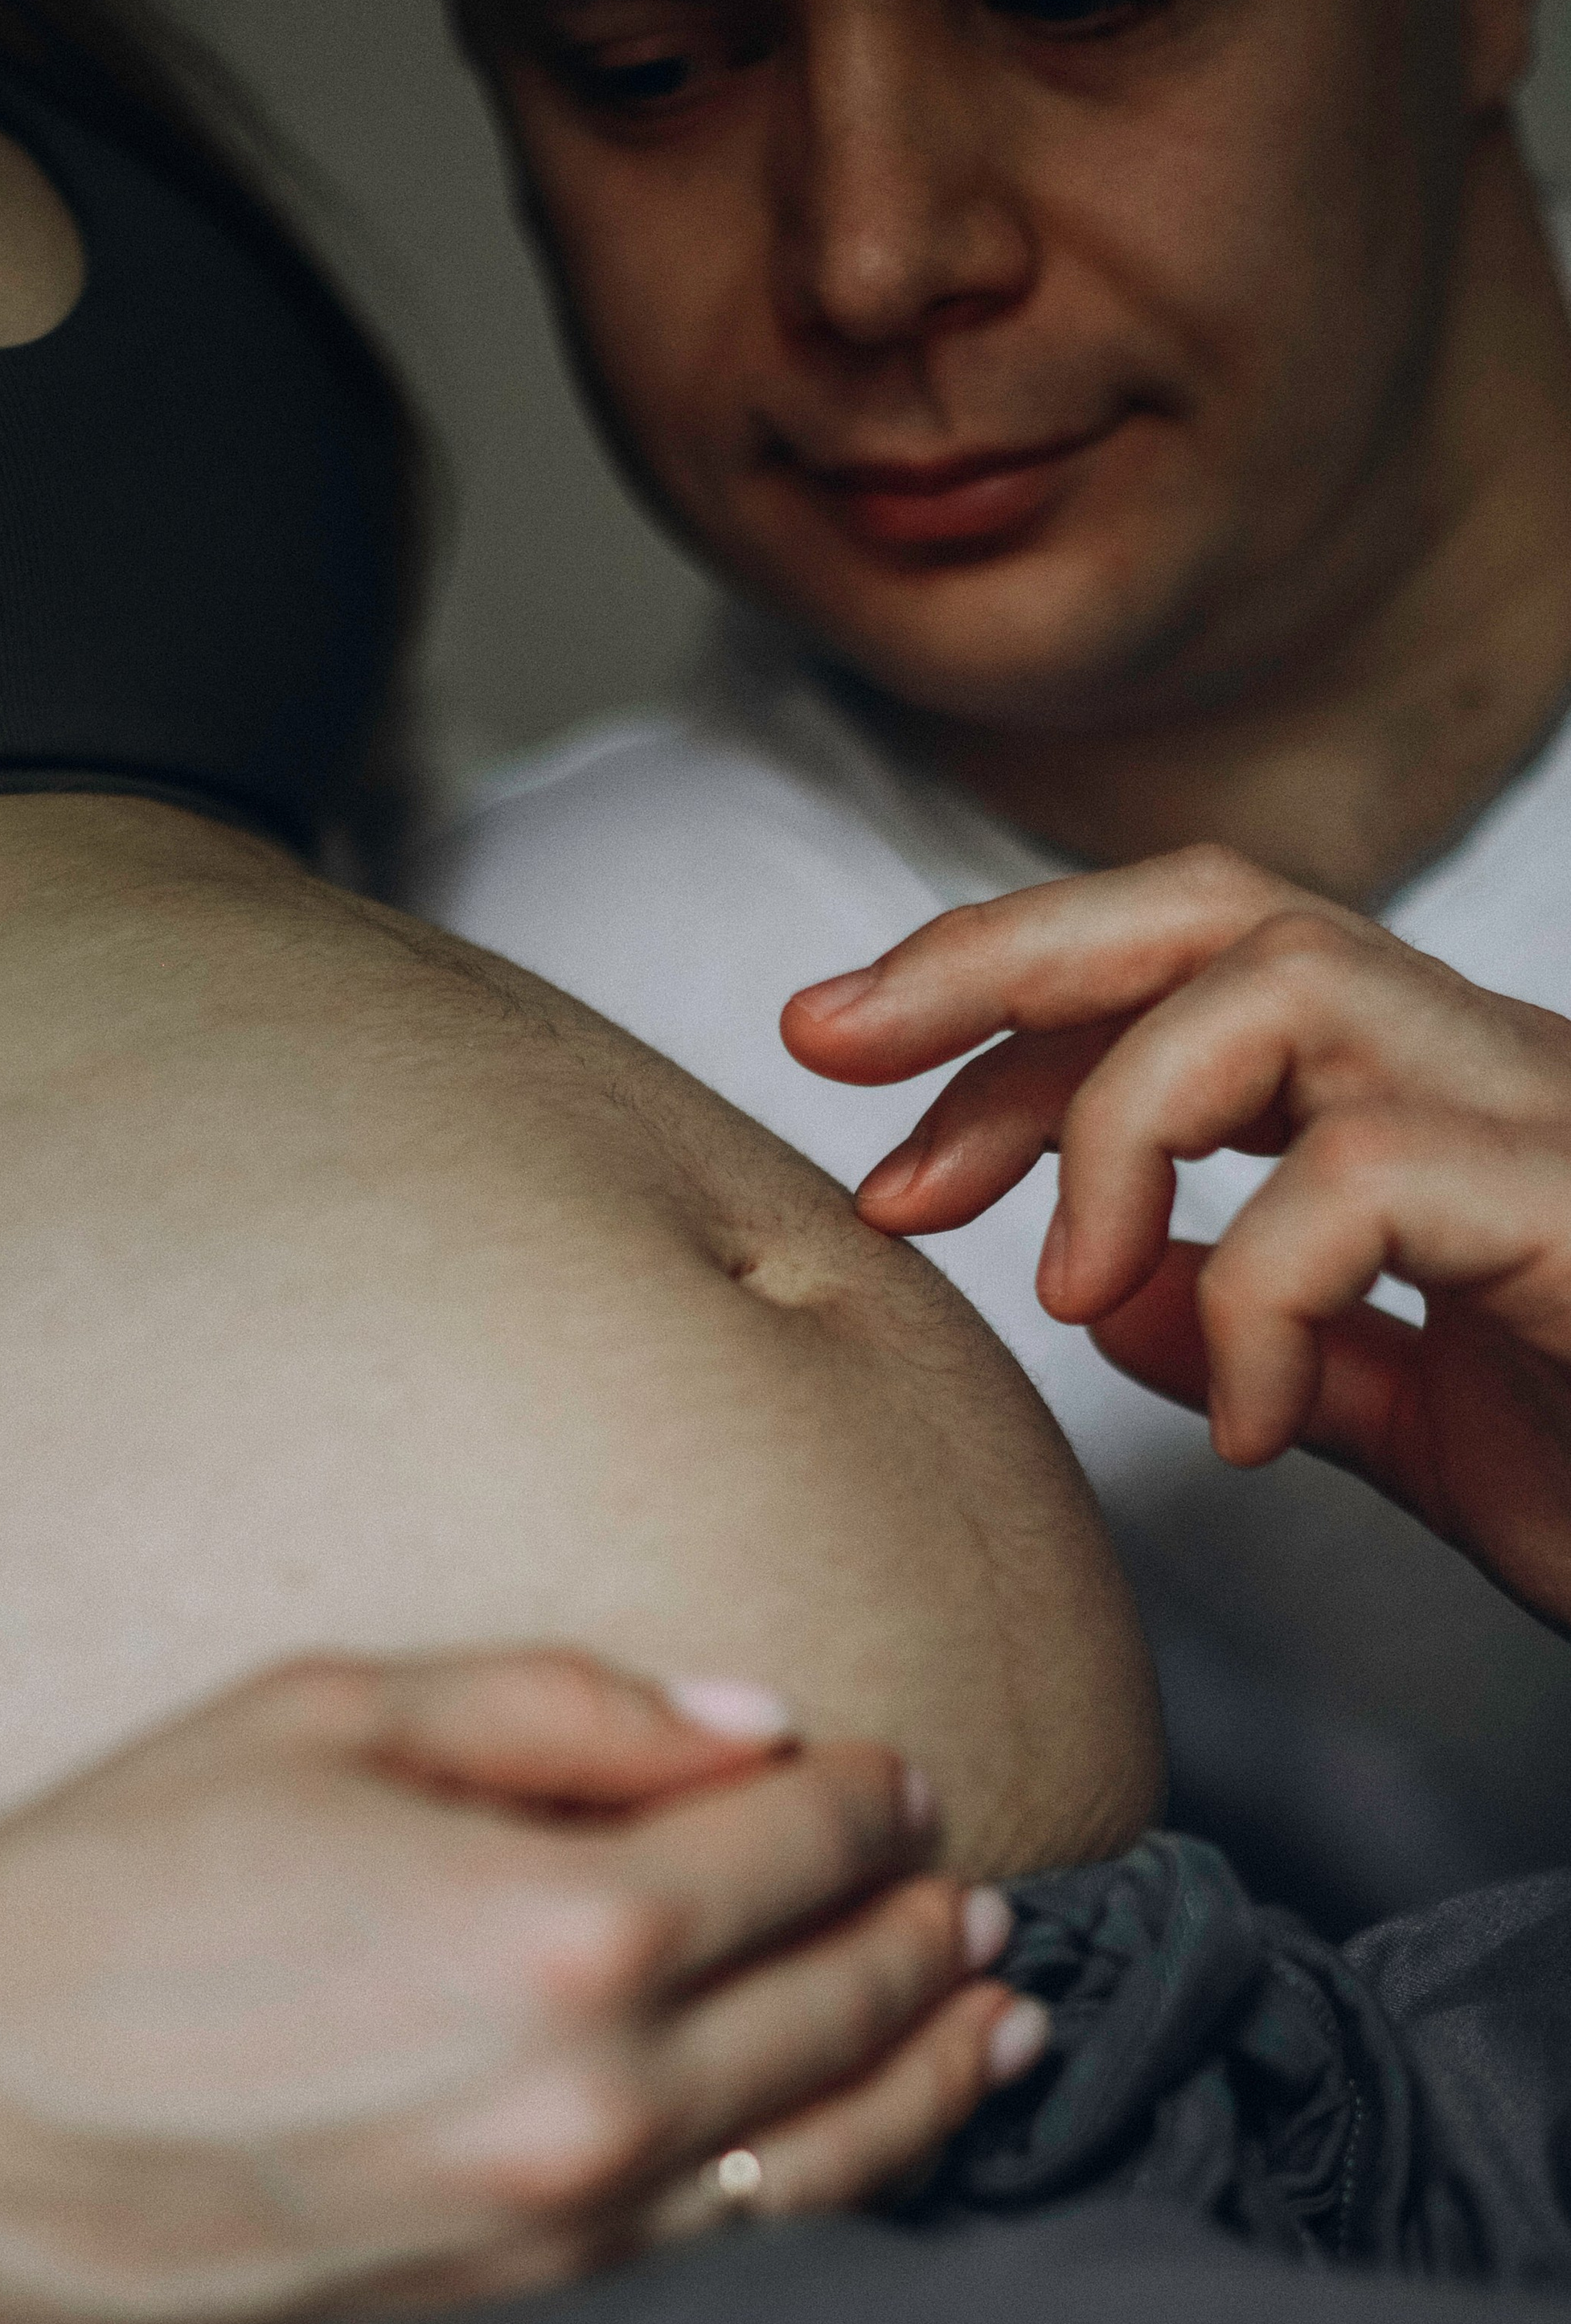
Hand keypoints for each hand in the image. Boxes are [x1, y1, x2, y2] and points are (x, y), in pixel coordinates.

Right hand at [0, 1650, 1040, 2323]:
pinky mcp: (514, 2316)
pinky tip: (875, 2139)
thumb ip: (561, 1704)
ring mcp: (565, 2228)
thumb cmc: (111, 1887)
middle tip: (964, 1880)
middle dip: (921, 1922)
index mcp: (558, 1914)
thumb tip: (746, 1721)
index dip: (869, 1796)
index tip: (889, 1774)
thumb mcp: (325, 1711)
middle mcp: (593, 2088)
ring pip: (829, 2145)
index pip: (796, 1840)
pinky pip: (735, 2250)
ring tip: (1000, 2011)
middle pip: (840, 1992)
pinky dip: (837, 2183)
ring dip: (933, 2068)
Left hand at [783, 846, 1570, 1636]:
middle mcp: (1482, 1067)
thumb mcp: (1417, 1418)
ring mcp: (1544, 1123)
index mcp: (1425, 1097)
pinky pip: (1369, 1179)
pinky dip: (1254, 1294)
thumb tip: (1117, 1294)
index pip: (1182, 970)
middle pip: (1209, 906)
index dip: (1002, 1009)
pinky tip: (1233, 1416)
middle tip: (825, 1037)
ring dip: (1117, 1120)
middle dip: (994, 955)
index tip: (856, 1086)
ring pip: (1285, 983)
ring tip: (1068, 1276)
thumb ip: (1278, 1340)